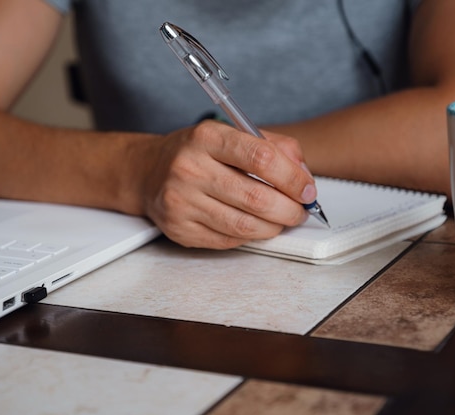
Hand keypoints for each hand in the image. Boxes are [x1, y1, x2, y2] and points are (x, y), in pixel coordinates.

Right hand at [141, 120, 315, 248]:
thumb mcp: (230, 134)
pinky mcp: (179, 229)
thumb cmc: (196, 153)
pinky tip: (253, 225)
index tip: (307, 190)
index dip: (293, 178)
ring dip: (273, 227)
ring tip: (281, 220)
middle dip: (289, 209)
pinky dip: (250, 236)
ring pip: (244, 225)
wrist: (147, 172)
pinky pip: (228, 240)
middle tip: (300, 211)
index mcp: (206, 137)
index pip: (261, 158)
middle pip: (256, 197)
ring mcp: (181, 201)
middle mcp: (189, 168)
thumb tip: (304, 176)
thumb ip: (273, 146)